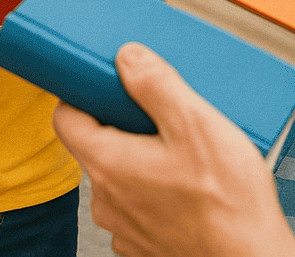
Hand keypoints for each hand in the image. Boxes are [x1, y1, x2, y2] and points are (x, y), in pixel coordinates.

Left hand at [53, 43, 294, 256]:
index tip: (106, 88)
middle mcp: (106, 199)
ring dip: (143, 163)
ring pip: (119, 178)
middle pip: (96, 146)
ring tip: (184, 157)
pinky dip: (155, 194)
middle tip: (163, 120)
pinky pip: (137, 207)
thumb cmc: (229, 204)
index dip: (81, 97)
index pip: (65, 118)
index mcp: (108, 163)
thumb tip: (127, 57)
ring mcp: (123, 227)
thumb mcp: (197, 124)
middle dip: (124, 128)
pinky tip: (188, 189)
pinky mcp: (143, 245)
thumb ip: (156, 85)